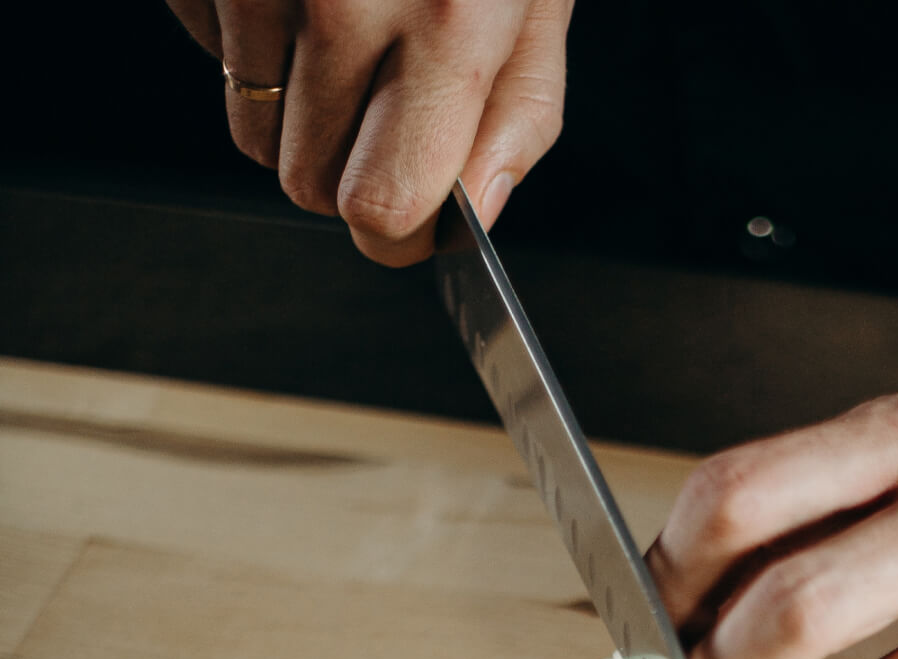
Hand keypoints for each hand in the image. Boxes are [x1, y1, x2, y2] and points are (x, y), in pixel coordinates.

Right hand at [167, 0, 571, 263]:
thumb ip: (518, 112)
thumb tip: (477, 215)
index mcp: (447, 19)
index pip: (382, 207)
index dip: (394, 232)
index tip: (409, 219)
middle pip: (306, 184)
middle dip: (343, 166)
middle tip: (383, 101)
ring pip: (250, 131)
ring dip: (293, 104)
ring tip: (343, 21)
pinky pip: (213, 53)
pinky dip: (250, 35)